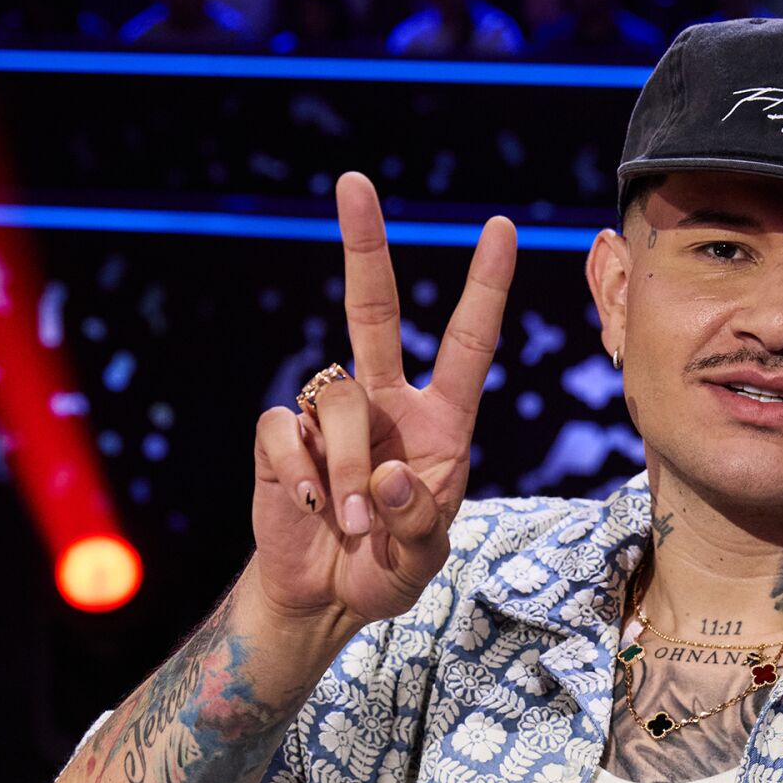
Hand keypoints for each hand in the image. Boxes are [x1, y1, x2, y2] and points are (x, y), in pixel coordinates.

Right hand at [250, 172, 516, 624]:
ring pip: (334, 397)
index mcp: (440, 422)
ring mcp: (328, 415)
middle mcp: (385, 403)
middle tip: (356, 183)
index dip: (483, 286)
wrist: (324, 599)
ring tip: (351, 520)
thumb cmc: (387, 568)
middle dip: (363, 245)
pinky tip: (310, 507)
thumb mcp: (423, 557)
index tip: (501, 228)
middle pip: (371, 310)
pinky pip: (285, 432)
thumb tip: (390, 474)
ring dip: (344, 466)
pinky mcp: (280, 436)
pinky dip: (301, 475)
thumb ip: (421, 521)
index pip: (466, 342)